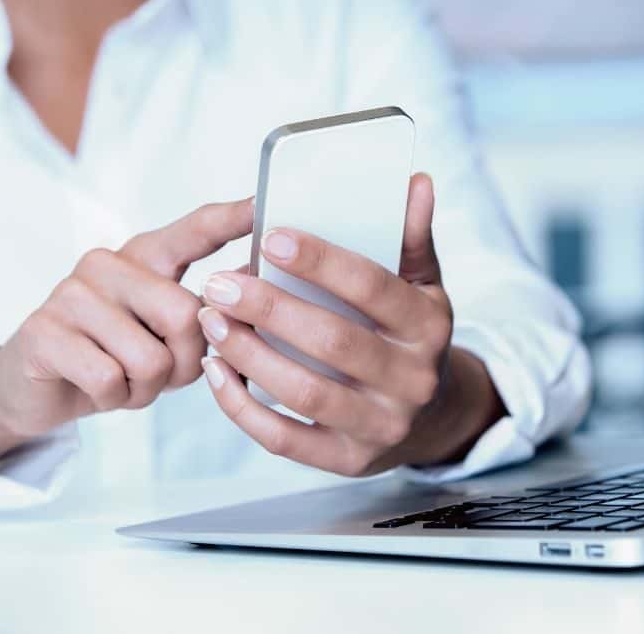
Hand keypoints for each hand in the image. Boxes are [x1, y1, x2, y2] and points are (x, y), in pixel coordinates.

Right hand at [0, 199, 254, 463]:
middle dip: (185, 361)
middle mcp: (108, 262)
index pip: (196, 230)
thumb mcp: (170, 336)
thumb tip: (249, 295)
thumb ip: (206, 315)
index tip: (265, 203)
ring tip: (124, 378)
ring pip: (151, 358)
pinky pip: (110, 379)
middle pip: (185, 314)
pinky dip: (113, 398)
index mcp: (147, 256)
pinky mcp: (43, 331)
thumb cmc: (118, 357)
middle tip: (159, 370)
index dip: (233, 218)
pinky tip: (97, 387)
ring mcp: (71, 292)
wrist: (38, 389)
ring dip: (146, 387)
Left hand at [198, 174, 504, 475]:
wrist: (432, 415)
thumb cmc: (411, 335)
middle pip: (334, 343)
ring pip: (306, 393)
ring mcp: (381, 425)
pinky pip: (287, 440)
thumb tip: (416, 183)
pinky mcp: (349, 459)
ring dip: (250, 357)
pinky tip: (217, 373)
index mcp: (429, 325)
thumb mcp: (423, 285)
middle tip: (219, 284)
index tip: (270, 238)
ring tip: (211, 322)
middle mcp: (413, 379)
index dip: (321, 262)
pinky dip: (244, 409)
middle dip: (270, 310)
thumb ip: (411, 238)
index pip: (374, 287)